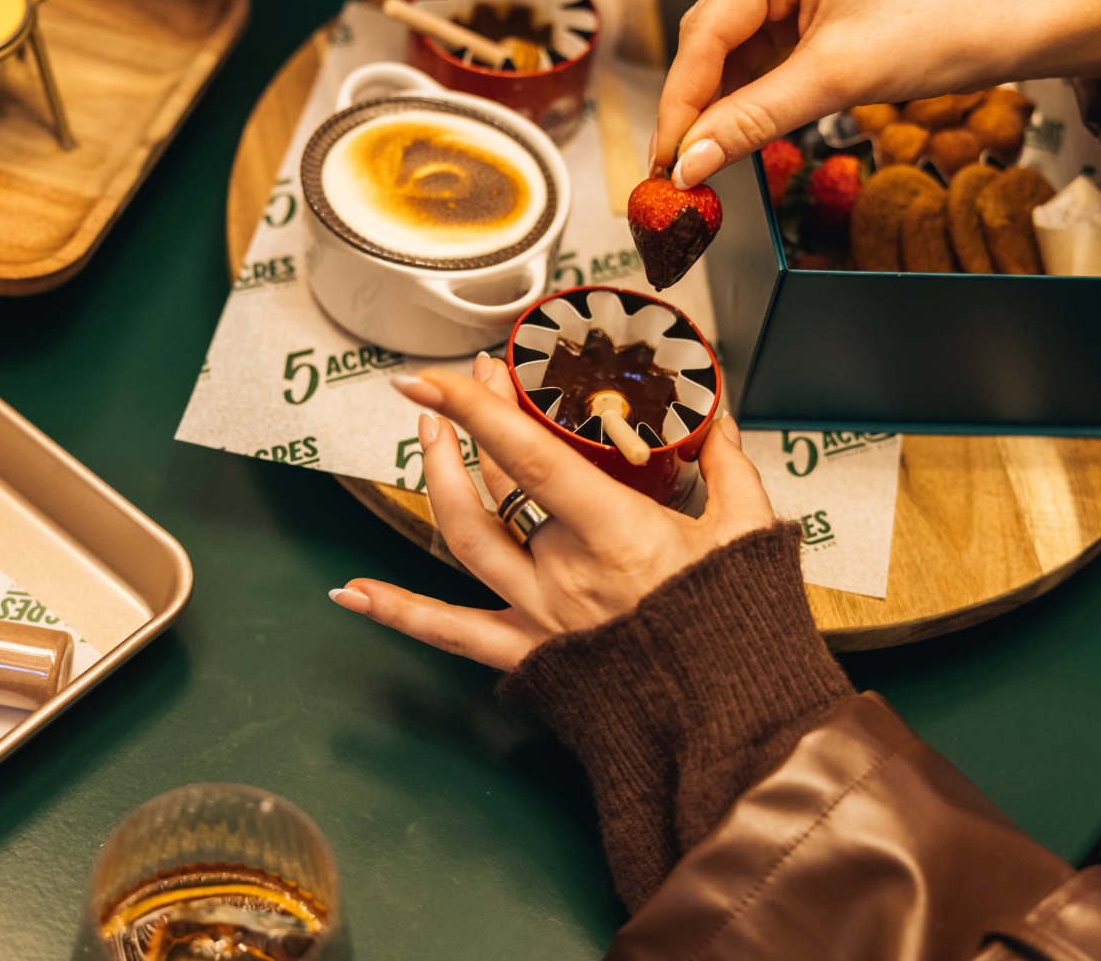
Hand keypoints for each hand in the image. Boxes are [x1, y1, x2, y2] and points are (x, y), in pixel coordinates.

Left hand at [331, 354, 775, 669]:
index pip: (530, 456)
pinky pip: (452, 633)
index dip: (477, 410)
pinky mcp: (530, 656)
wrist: (730, 726)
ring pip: (467, 540)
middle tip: (471, 380)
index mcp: (618, 534)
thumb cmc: (739, 633)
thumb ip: (730, 469)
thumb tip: (720, 425)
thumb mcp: (748, 535)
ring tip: (428, 437)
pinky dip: (399, 612)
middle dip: (475, 422)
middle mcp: (566, 573)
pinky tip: (352, 593)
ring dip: (439, 481)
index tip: (437, 374)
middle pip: (499, 486)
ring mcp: (540, 616)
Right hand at [650, 0, 1100, 187]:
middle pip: (710, 39)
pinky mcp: (803, 4)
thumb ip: (754, 120)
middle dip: (695, 107)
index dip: (681, 103)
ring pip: (729, 52)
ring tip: (703, 162)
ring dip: (718, 107)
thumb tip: (689, 164)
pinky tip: (735, 133)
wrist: (1007, 25)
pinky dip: (746, 98)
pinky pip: (757, 55)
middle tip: (679, 171)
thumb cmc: (940, 29)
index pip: (706, 31)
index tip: (665, 161)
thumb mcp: (837, 80)